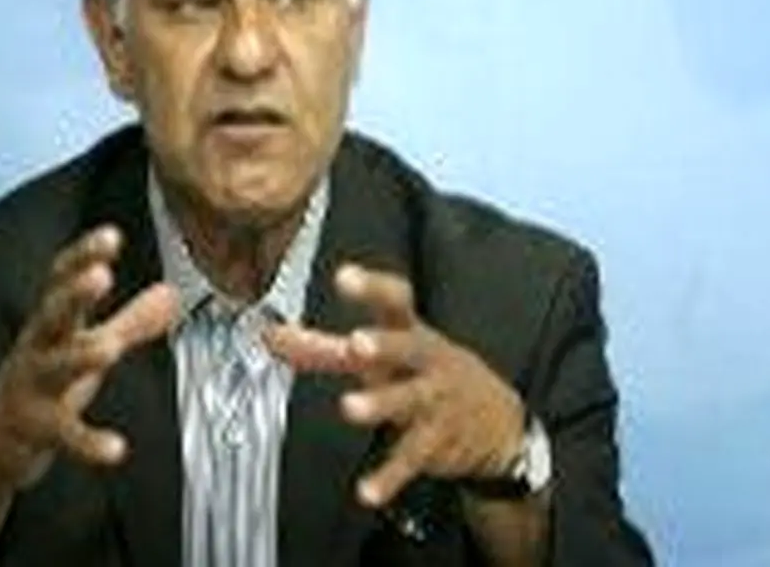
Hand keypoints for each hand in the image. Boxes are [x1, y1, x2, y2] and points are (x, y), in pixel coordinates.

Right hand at [0, 225, 177, 559]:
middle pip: (51, 315)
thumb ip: (130, 322)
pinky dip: (88, 442)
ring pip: (53, 369)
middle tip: (100, 275)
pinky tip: (117, 449)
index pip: (61, 281)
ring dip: (79, 357)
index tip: (110, 234)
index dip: (83, 256)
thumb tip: (173, 292)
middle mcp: (36, 349)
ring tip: (109, 350)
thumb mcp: (85, 347)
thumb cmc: (43, 385)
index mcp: (51, 324)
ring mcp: (30, 389)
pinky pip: (61, 435)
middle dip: (73, 295)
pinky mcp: (31, 431)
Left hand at [264, 264, 525, 508]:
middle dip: (383, 344)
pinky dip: (388, 477)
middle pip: (407, 348)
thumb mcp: (383, 354)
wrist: (498, 422)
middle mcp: (425, 362)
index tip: (345, 277)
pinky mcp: (435, 443)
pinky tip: (365, 492)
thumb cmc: (425, 373)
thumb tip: (271, 336)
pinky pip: (409, 459)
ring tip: (350, 408)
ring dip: (380, 404)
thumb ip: (323, 348)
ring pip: (408, 401)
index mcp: (411, 333)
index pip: (396, 302)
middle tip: (356, 344)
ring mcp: (433, 402)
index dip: (372, 289)